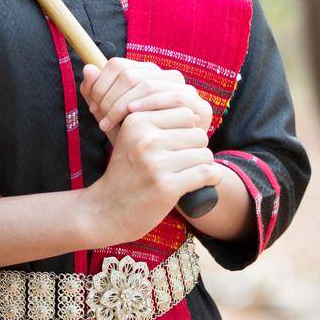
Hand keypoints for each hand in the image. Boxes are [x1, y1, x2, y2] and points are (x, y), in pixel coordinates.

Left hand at [80, 58, 211, 135]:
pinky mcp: (200, 105)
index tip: (93, 107)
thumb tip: (87, 69)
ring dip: (124, 102)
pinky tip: (133, 116)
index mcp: (148, 75)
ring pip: (148, 83)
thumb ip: (98, 95)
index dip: (101, 84)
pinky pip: (173, 96)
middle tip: (100, 118)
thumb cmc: (136, 141)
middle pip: (130, 73)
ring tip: (110, 122)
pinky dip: (150, 104)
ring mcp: (186, 89)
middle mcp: (167, 77)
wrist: (166, 170)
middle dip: (110, 96)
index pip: (118, 65)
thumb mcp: (113, 118)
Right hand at [82, 104, 219, 245]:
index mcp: (137, 121)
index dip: (186, 129)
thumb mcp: (132, 137)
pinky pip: (206, 173)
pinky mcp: (167, 187)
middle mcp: (146, 139)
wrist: (107, 210)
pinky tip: (203, 183)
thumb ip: (158, 119)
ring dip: (202, 165)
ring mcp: (156, 163)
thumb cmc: (127, 172)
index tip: (176, 145)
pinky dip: (212, 179)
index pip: (185, 112)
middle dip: (196, 148)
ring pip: (204, 154)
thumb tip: (196, 110)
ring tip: (187, 173)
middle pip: (198, 133)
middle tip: (181, 163)